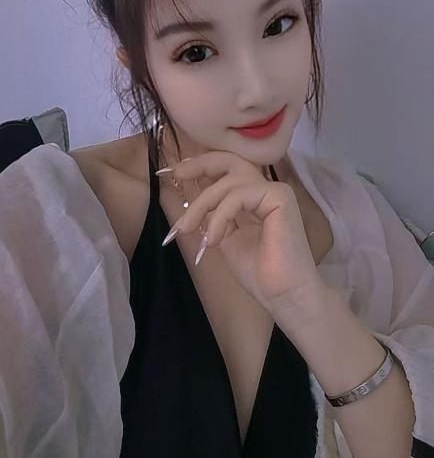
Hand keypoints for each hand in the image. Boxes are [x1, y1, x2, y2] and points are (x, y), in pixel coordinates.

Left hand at [160, 150, 327, 322]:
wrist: (285, 296)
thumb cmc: (259, 273)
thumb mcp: (226, 237)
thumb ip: (213, 215)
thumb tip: (189, 199)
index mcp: (254, 197)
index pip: (226, 171)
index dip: (200, 167)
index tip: (173, 173)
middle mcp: (266, 189)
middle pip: (229, 161)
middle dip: (200, 164)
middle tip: (176, 174)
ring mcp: (275, 190)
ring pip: (228, 181)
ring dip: (202, 204)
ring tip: (187, 229)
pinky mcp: (279, 197)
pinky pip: (239, 195)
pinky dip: (220, 216)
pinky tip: (214, 240)